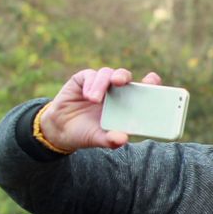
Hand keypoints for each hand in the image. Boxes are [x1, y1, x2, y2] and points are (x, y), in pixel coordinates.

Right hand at [39, 67, 161, 150]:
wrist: (61, 130)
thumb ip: (111, 139)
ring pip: (106, 74)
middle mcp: (115, 90)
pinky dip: (90, 84)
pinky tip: (87, 96)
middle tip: (119, 82)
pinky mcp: (83, 79)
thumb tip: (123, 139)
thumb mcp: (99, 138)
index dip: (150, 82)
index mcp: (126, 102)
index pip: (142, 87)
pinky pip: (89, 75)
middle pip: (124, 75)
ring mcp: (99, 83)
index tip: (151, 81)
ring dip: (101, 84)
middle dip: (123, 76)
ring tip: (93, 100)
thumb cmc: (87, 133)